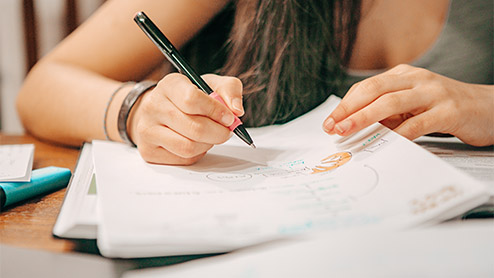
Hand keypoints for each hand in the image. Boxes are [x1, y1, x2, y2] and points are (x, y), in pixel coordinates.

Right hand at [128, 73, 243, 164]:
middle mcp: (154, 106)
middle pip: (194, 128)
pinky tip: (196, 142)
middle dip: (219, 133)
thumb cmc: (188, 98)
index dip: (216, 111)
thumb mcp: (210, 84)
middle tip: (226, 131)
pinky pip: (182, 158)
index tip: (229, 118)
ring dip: (208, 144)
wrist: (159, 111)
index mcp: (170, 85)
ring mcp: (148, 130)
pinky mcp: (149, 150)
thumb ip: (229, 90)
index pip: (192, 99)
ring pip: (188, 147)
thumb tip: (237, 110)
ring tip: (211, 136)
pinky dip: (197, 153)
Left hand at [323, 64, 493, 145]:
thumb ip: (387, 113)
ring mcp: (433, 93)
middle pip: (374, 90)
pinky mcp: (448, 111)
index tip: (329, 122)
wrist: (488, 108)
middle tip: (332, 127)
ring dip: (364, 118)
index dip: (345, 104)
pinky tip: (383, 144)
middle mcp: (416, 79)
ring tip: (347, 132)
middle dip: (349, 109)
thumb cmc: (443, 108)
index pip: (366, 87)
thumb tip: (354, 128)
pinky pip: (418, 124)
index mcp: (403, 75)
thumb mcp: (412, 105)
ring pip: (391, 103)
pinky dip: (398, 135)